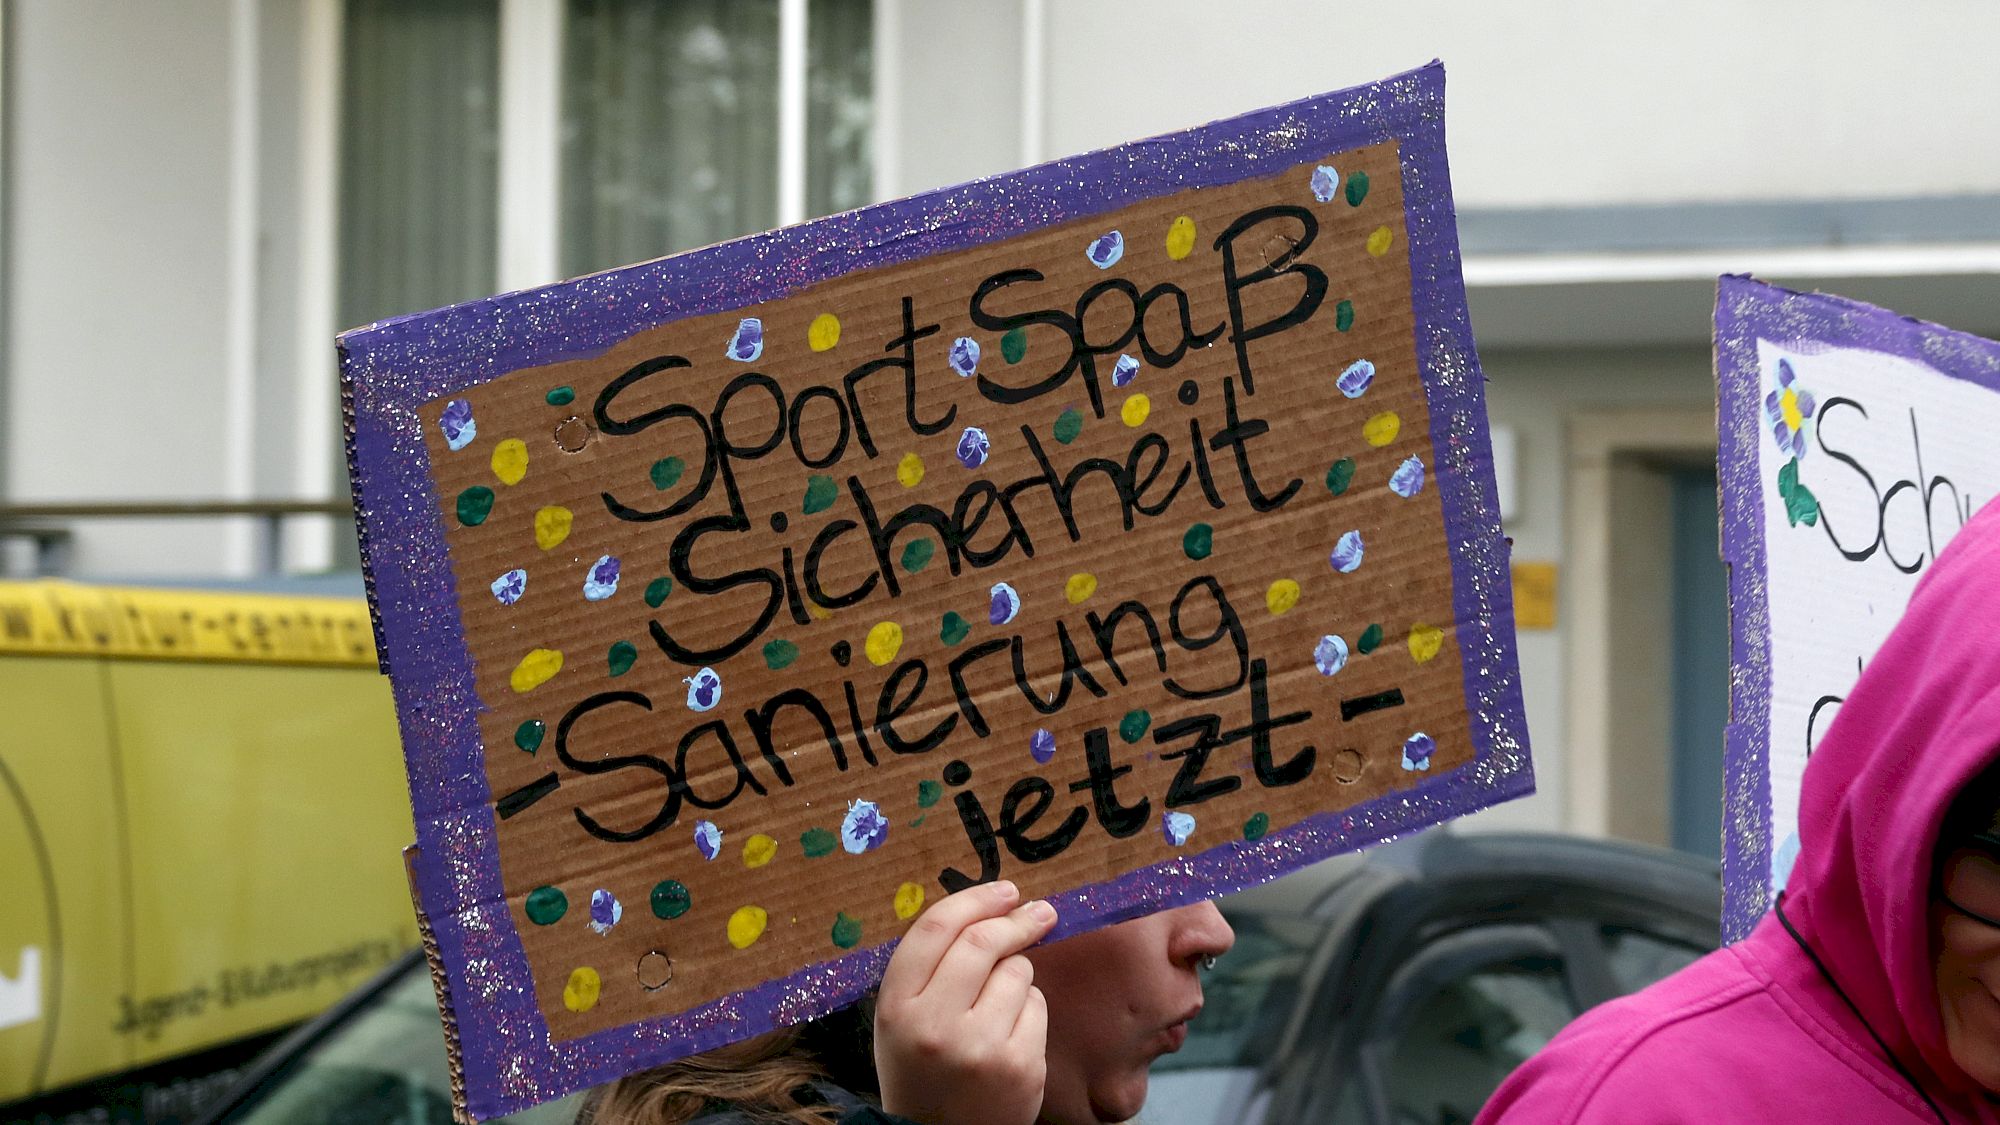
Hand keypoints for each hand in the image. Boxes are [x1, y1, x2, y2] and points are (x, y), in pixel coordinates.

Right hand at [873, 880, 1058, 1124]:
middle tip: (1039, 912)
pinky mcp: (1020, 1067)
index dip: (974, 900)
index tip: (1004, 890)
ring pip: (1017, 972)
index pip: (935, 930)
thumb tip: (991, 909)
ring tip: (999, 1006)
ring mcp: (981, 1048)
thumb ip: (930, 968)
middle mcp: (935, 1025)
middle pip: (982, 942)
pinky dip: (1030, 1009)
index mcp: (896, 1007)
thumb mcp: (901, 1018)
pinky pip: (1037, 1005)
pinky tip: (1011, 1033)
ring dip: (1017, 974)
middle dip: (1015, 920)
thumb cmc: (921, 1069)